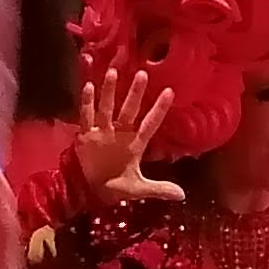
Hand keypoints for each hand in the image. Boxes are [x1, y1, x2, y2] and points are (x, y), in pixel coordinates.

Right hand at [72, 69, 181, 208]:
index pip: (150, 123)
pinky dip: (87, 102)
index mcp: (135, 144)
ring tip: (113, 72)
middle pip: (129, 109)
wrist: (90, 192)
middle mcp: (120, 133)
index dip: (159, 109)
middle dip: (135, 93)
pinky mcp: (86, 136)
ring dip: (109, 91)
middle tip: (143, 74)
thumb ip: (159, 189)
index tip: (170, 92)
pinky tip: (89, 86)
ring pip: (107, 107)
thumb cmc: (116, 187)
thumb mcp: (139, 189)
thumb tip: (182, 196)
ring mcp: (102, 132)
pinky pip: (86, 116)